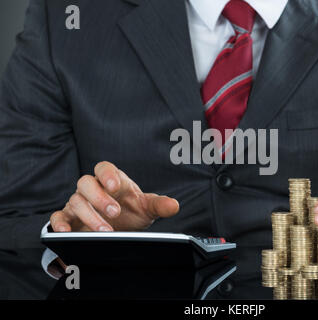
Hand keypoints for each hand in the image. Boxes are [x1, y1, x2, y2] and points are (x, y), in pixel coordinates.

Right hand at [50, 162, 178, 231]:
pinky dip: (59, 223)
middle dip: (99, 197)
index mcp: (112, 181)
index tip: (115, 186)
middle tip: (115, 213)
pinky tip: (66, 232)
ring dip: (89, 216)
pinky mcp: (69, 218)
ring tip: (106, 230)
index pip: (104, 168)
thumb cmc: (132, 212)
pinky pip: (58, 216)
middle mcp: (93, 189)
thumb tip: (174, 205)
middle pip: (86, 182)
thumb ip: (159, 205)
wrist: (119, 229)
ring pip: (75, 201)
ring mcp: (79, 202)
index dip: (108, 175)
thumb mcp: (147, 208)